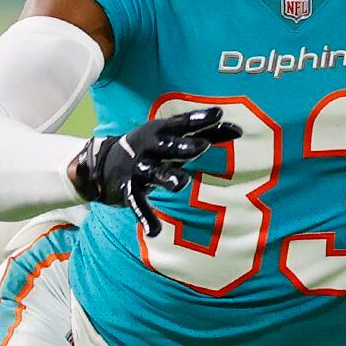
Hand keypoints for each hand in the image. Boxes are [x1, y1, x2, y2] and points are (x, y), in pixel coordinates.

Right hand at [70, 108, 241, 237]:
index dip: (200, 119)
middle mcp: (150, 147)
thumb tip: (240, 130)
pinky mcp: (129, 188)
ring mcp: (139, 168)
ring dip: (167, 177)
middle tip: (202, 147)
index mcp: (164, 130)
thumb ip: (208, 133)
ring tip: (180, 184)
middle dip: (184, 146)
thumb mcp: (176, 137)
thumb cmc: (155, 147)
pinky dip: (144, 217)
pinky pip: (137, 203)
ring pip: (154, 173)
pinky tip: (154, 231)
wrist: (105, 163)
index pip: (184, 123)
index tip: (218, 114)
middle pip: (169, 146)